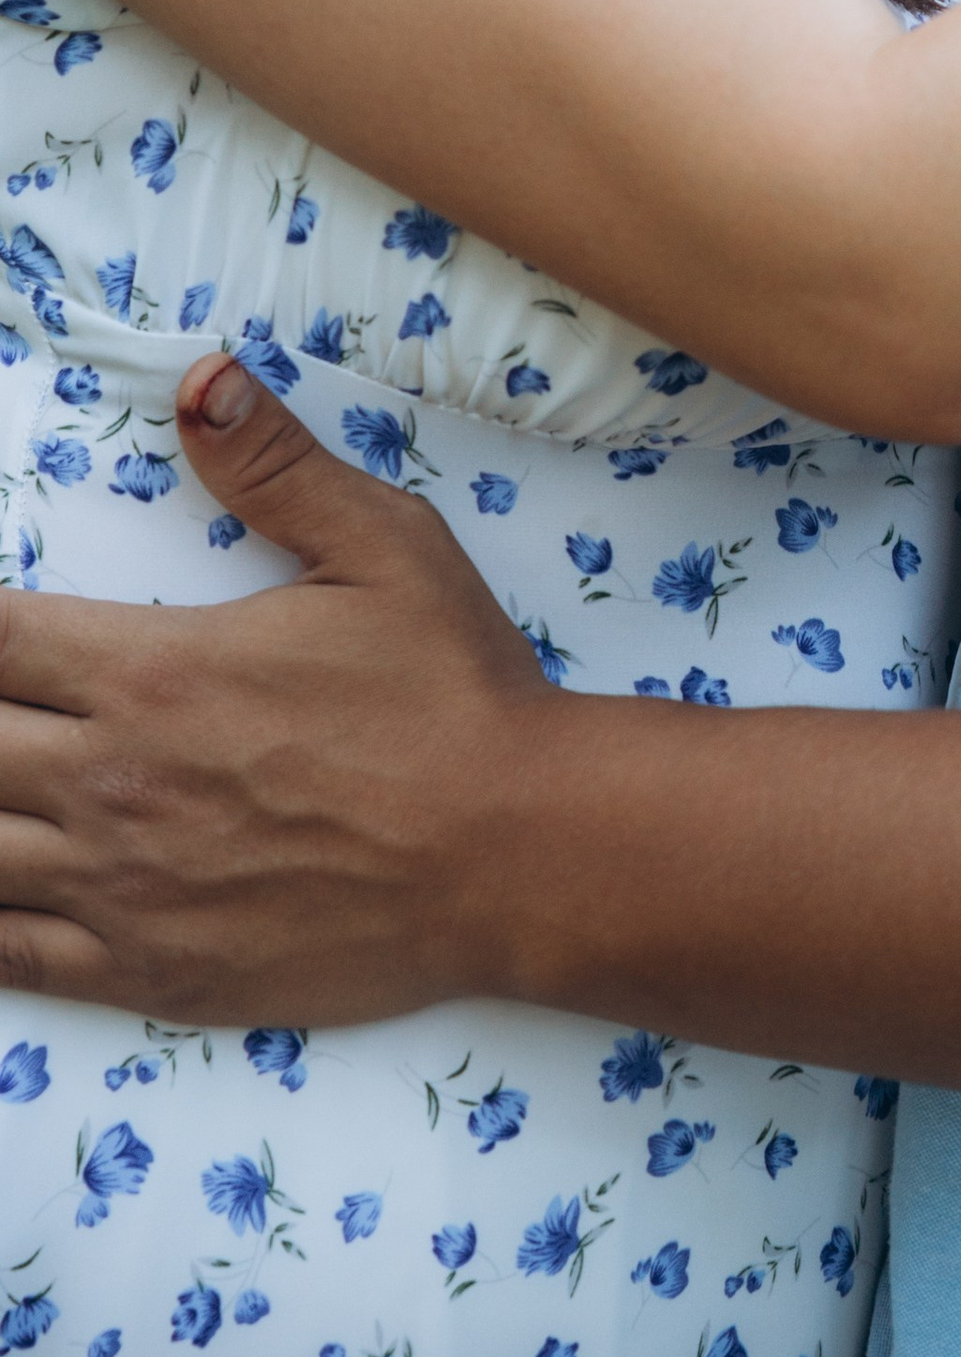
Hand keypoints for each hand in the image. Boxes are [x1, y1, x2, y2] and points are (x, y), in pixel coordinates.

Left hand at [0, 355, 553, 1026]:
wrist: (513, 852)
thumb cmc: (452, 694)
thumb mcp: (385, 546)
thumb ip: (279, 466)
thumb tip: (200, 381)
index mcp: (154, 672)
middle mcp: (112, 781)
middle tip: (2, 701)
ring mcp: (120, 889)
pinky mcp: (146, 975)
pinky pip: (12, 957)